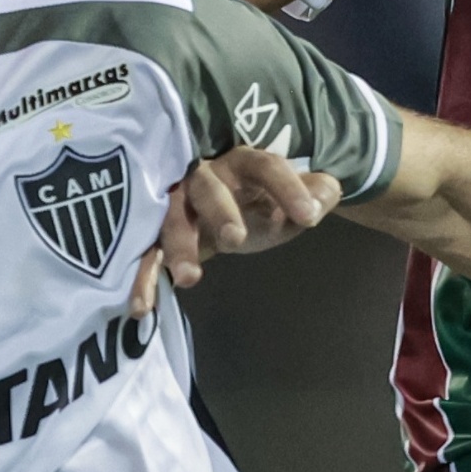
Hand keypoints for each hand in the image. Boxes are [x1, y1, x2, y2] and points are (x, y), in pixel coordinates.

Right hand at [130, 147, 341, 314]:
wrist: (223, 210)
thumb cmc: (258, 203)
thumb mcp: (289, 202)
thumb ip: (315, 194)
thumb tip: (328, 192)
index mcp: (244, 164)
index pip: (267, 167)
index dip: (288, 188)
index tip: (309, 217)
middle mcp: (205, 177)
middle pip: (208, 188)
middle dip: (219, 210)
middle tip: (235, 238)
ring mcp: (176, 203)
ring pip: (171, 218)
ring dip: (178, 247)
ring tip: (190, 278)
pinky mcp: (155, 232)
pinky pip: (145, 251)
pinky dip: (142, 277)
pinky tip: (142, 307)